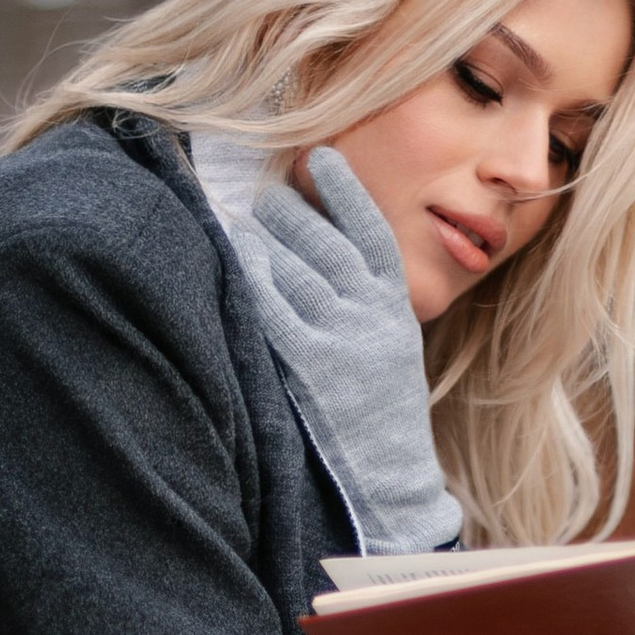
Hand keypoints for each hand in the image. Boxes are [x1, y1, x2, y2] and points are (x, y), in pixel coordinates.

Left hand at [234, 146, 462, 552]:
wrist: (388, 476)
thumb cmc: (381, 413)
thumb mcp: (390, 347)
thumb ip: (366, 301)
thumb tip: (320, 251)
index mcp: (396, 307)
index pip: (371, 233)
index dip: (346, 191)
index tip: (322, 158)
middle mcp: (372, 315)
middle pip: (326, 241)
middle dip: (294, 209)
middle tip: (268, 193)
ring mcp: (341, 337)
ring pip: (297, 266)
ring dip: (267, 234)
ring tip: (246, 216)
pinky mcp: (309, 364)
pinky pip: (274, 306)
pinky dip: (254, 274)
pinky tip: (237, 253)